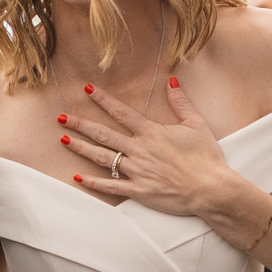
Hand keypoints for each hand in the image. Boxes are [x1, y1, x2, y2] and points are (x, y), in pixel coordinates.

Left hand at [63, 78, 236, 215]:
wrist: (210, 188)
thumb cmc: (206, 157)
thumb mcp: (196, 124)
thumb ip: (181, 102)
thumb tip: (171, 81)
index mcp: (151, 132)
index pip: (121, 112)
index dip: (102, 100)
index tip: (86, 89)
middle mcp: (139, 150)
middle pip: (103, 134)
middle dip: (80, 124)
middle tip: (61, 118)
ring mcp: (137, 171)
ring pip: (102, 158)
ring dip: (81, 148)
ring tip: (63, 140)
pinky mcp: (139, 191)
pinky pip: (111, 186)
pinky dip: (94, 183)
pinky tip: (78, 177)